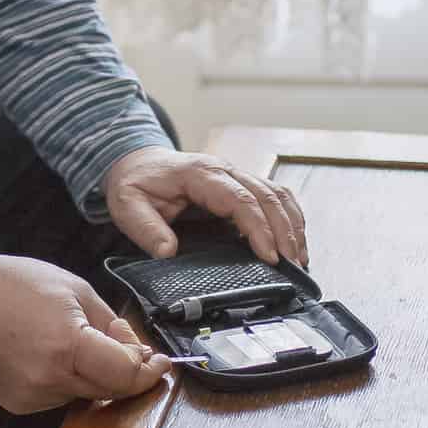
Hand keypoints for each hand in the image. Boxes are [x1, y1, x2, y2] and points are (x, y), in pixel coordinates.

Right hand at [0, 253, 171, 413]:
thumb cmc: (19, 285)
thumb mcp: (77, 290)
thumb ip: (113, 325)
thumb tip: (138, 351)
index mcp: (68, 346)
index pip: (125, 375)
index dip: (147, 369)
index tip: (160, 360)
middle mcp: (50, 379)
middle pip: (110, 390)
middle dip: (126, 371)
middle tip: (131, 349)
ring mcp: (32, 396)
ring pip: (86, 395)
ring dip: (96, 375)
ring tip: (77, 341)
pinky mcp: (19, 404)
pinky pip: (60, 398)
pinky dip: (69, 380)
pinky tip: (53, 355)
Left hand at [102, 147, 308, 266]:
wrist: (137, 162)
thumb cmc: (136, 183)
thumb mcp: (127, 206)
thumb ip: (146, 228)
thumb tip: (167, 252)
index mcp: (200, 174)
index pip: (240, 199)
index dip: (258, 227)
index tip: (269, 256)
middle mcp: (224, 170)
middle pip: (267, 195)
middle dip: (285, 231)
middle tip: (293, 265)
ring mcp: (236, 175)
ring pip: (277, 193)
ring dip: (292, 224)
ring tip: (299, 258)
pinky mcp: (241, 184)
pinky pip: (274, 195)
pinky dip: (289, 217)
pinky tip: (294, 241)